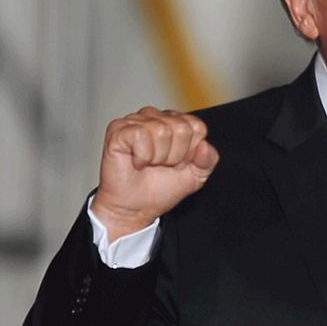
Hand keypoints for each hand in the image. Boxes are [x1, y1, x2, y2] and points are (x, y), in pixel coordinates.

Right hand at [92, 106, 218, 240]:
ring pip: (162, 131)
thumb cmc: (162, 188)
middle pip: (182, 129)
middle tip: (161, 165)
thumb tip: (205, 146)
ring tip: (149, 163)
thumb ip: (208, 160)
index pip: (197, 127)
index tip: (178, 163)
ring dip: (158, 157)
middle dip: (175, 155)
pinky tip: (136, 161)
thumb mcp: (196, 176)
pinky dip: (142, 156)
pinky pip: (140, 135)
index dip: (190, 152)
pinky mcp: (118, 129)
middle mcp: (156, 117)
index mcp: (176, 122)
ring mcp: (136, 121)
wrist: (135, 208)